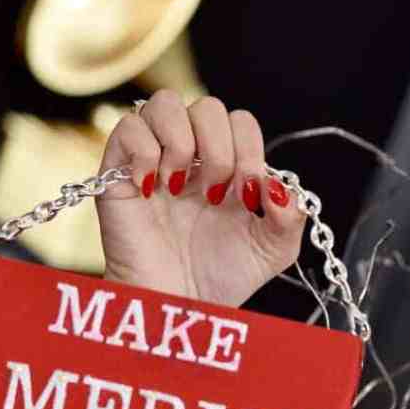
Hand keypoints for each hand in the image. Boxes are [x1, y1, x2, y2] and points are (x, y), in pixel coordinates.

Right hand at [96, 90, 305, 306]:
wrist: (179, 305)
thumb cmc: (222, 276)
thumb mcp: (275, 248)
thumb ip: (292, 215)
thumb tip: (280, 185)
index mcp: (229, 165)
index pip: (241, 121)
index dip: (249, 150)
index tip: (246, 195)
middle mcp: (192, 156)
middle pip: (208, 107)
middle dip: (219, 149)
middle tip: (214, 194)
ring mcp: (155, 160)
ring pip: (165, 104)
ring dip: (181, 142)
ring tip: (179, 185)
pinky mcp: (118, 172)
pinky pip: (128, 127)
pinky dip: (144, 153)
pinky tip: (152, 188)